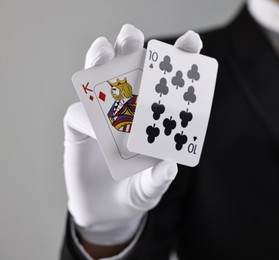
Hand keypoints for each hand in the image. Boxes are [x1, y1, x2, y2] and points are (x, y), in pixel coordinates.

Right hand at [63, 24, 201, 251]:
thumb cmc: (137, 191)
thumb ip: (159, 178)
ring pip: (98, 77)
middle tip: (132, 37)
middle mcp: (128, 106)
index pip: (166, 81)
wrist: (107, 212)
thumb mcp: (151, 187)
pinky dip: (88, 116)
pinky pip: (79, 113)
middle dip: (130, 46)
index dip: (179, 58)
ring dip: (99, 60)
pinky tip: (100, 130)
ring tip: (104, 51)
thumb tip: (169, 167)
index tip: (192, 42)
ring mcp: (102, 114)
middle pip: (128, 66)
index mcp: (154, 113)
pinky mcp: (79, 127)